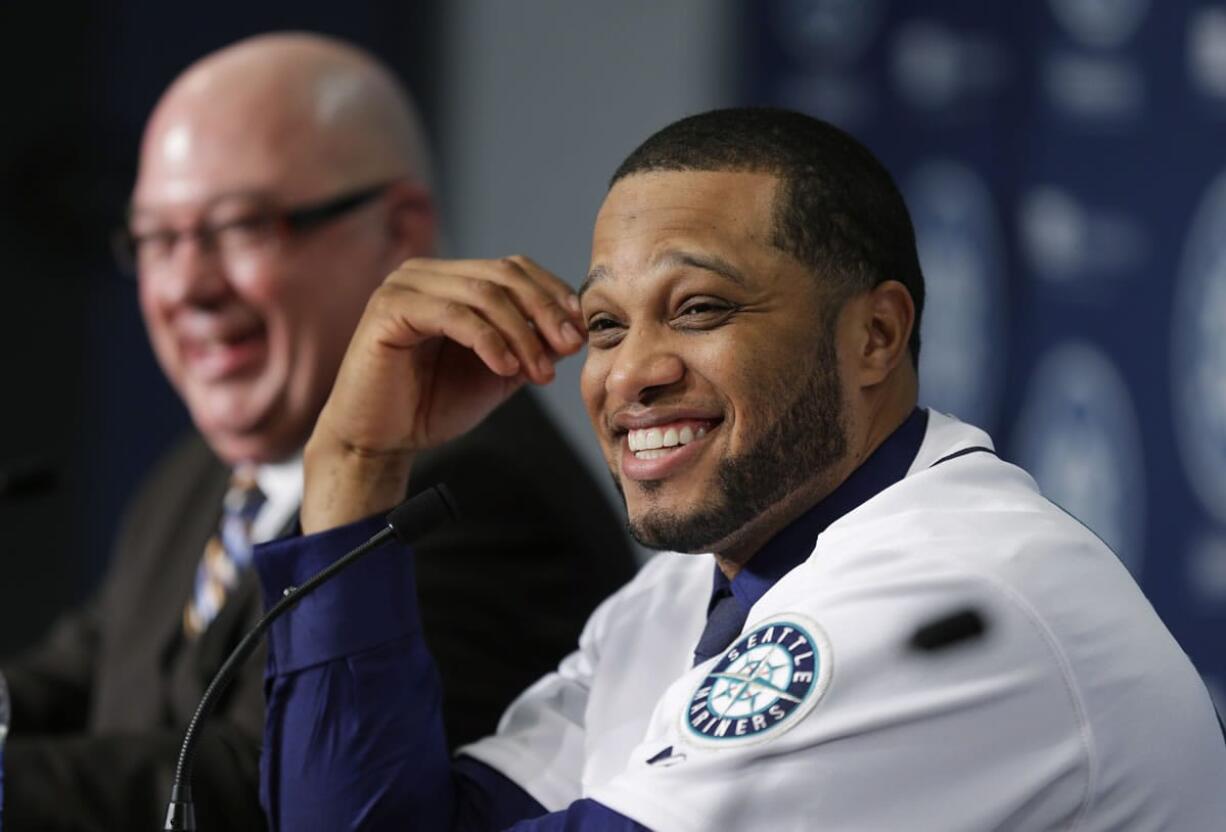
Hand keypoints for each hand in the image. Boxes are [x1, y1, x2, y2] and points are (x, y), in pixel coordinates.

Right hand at [301, 256, 584, 532]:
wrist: (379, 442)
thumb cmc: (432, 406)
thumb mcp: (498, 372)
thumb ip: (530, 345)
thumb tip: (573, 328)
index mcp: (450, 280)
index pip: (514, 268)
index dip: (552, 295)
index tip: (580, 332)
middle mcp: (425, 274)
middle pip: (503, 274)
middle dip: (545, 311)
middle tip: (570, 348)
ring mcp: (404, 286)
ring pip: (483, 293)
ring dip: (521, 333)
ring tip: (540, 372)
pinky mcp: (388, 309)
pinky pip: (454, 314)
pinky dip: (488, 339)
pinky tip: (506, 367)